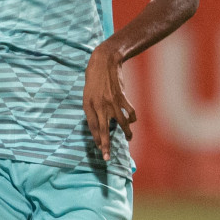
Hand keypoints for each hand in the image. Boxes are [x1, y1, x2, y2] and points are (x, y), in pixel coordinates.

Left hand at [83, 44, 135, 161]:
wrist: (104, 62)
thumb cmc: (94, 79)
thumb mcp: (87, 95)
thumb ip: (92, 110)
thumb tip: (99, 124)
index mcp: (88, 106)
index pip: (92, 128)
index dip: (96, 139)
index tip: (100, 149)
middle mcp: (99, 106)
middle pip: (103, 130)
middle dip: (105, 145)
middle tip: (107, 157)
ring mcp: (111, 102)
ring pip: (120, 124)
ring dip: (126, 133)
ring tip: (128, 138)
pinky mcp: (122, 97)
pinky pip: (130, 113)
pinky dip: (132, 119)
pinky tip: (131, 121)